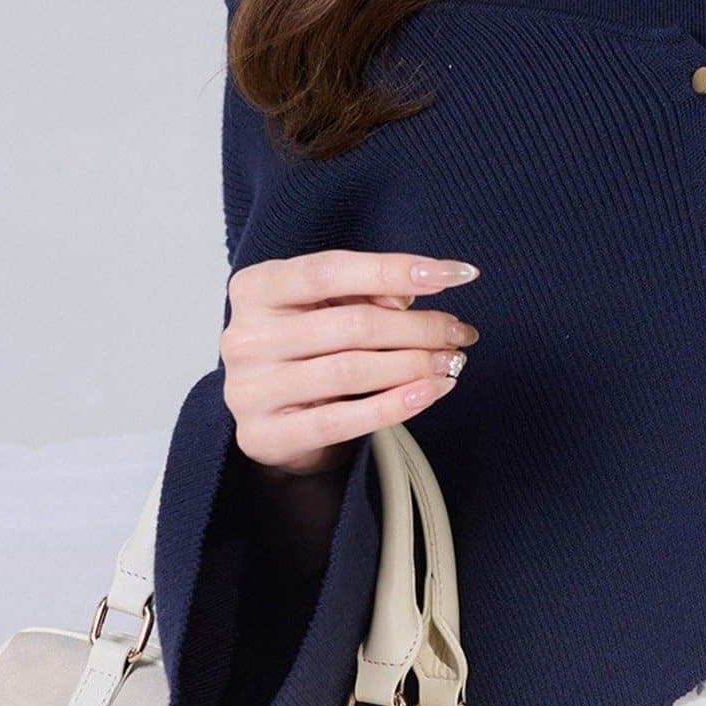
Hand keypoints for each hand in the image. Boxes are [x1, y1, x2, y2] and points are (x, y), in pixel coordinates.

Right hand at [220, 250, 479, 475]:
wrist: (270, 421)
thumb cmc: (306, 353)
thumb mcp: (327, 309)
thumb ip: (363, 294)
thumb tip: (408, 294)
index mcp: (257, 288)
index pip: (330, 270)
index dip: (394, 269)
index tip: (453, 274)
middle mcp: (246, 336)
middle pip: (352, 324)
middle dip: (419, 328)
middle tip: (460, 333)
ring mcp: (251, 389)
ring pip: (352, 371)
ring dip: (414, 365)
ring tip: (451, 363)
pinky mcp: (266, 436)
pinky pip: (342, 421)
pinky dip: (394, 405)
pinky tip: (429, 392)